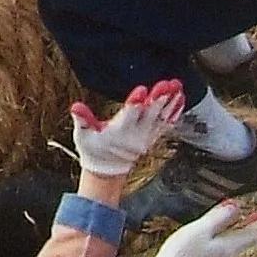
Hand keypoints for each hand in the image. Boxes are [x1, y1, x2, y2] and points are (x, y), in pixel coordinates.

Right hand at [70, 81, 186, 182]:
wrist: (107, 172)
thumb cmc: (94, 151)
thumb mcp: (83, 136)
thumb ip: (82, 120)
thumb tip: (75, 107)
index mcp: (119, 131)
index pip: (128, 115)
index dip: (135, 102)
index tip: (142, 91)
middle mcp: (136, 134)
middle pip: (150, 114)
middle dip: (159, 99)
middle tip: (167, 84)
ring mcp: (147, 136)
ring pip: (162, 117)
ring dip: (170, 102)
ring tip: (177, 88)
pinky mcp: (152, 136)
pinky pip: (167, 124)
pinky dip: (174, 111)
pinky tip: (180, 98)